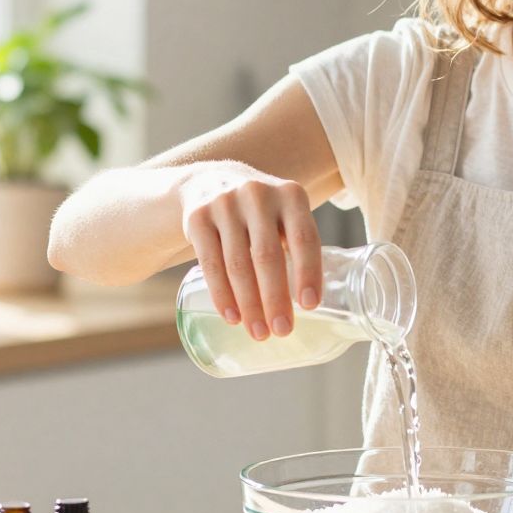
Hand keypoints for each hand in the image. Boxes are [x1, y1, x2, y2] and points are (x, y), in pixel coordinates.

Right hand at [177, 162, 322, 340]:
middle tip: (283, 331)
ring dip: (249, 304)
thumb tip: (315, 303)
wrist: (211, 180)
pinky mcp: (197, 218)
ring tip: (258, 332)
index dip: (308, 272)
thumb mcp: (286, 212)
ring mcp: (224, 205)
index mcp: (290, 194)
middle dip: (276, 298)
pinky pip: (210, 264)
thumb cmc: (263, 211)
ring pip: (237, 264)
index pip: (304, 238)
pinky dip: (222, 295)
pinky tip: (232, 317)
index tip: (310, 305)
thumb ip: (300, 245)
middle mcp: (257, 195)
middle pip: (268, 256)